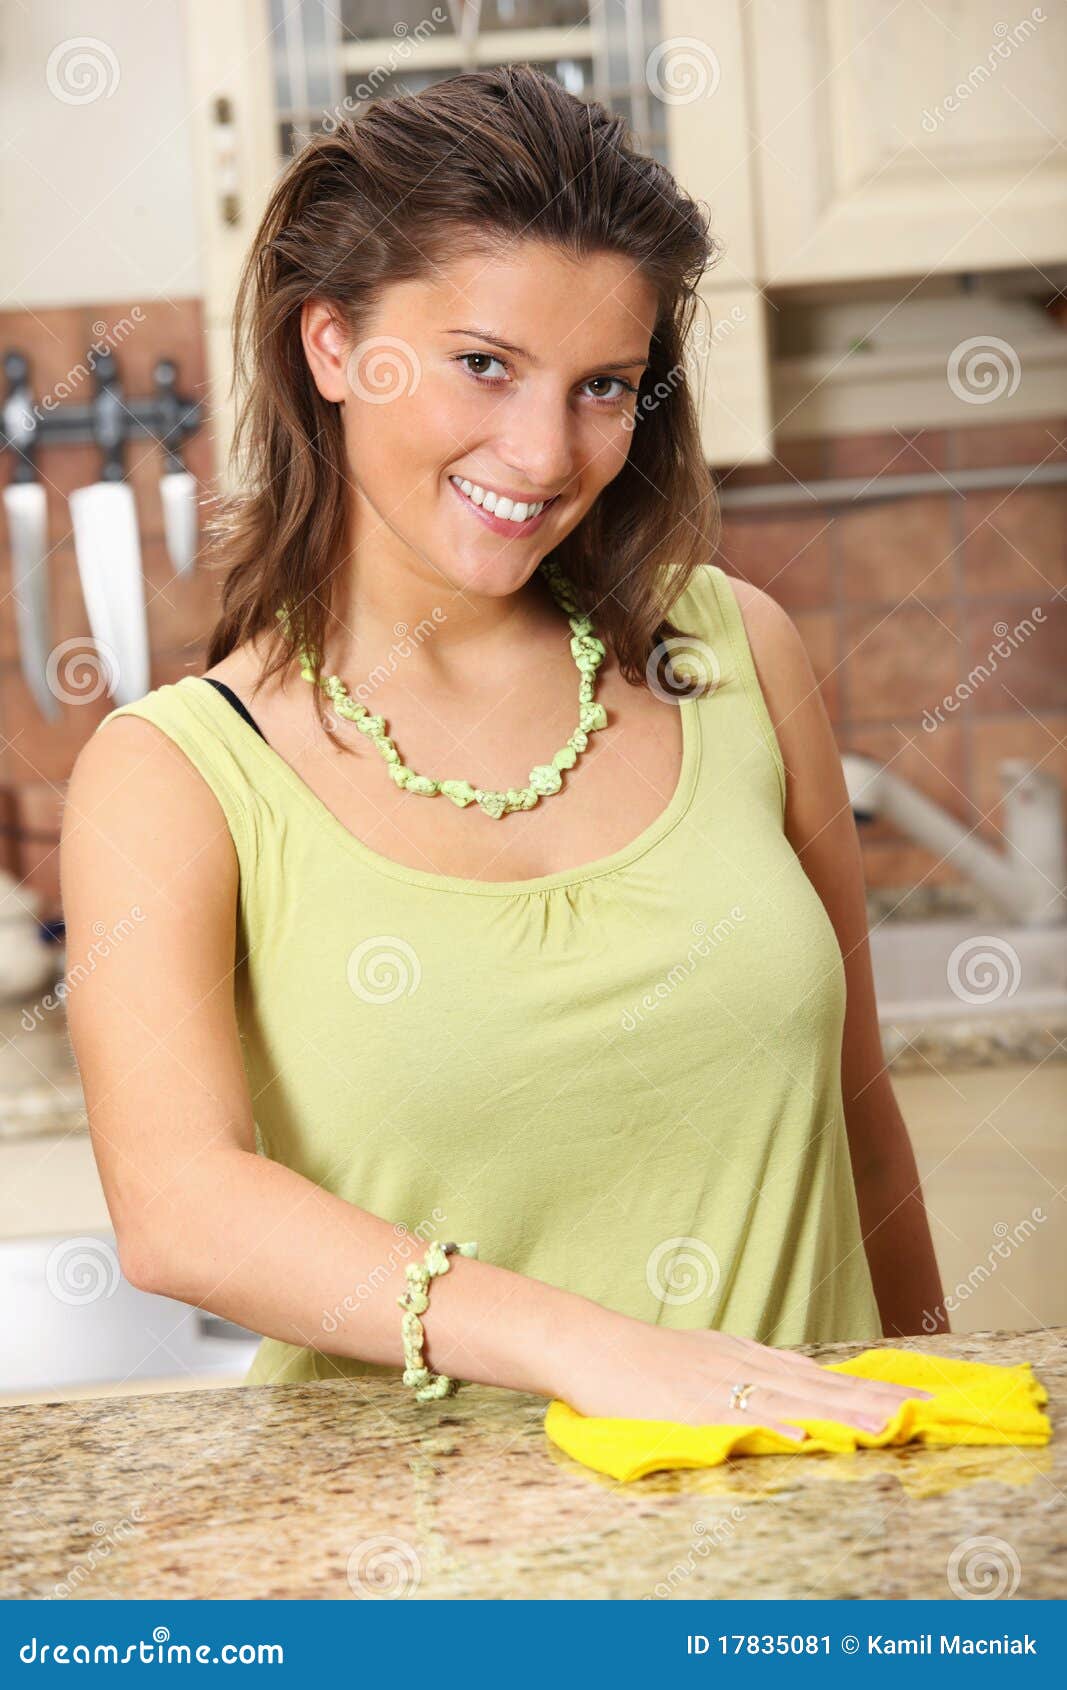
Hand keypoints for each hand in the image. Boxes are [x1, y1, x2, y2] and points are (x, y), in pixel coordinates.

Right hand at [559, 1319, 932, 1439]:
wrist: (590, 1345)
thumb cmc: (642, 1360)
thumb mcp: (705, 1359)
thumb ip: (747, 1377)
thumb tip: (788, 1401)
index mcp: (749, 1359)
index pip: (822, 1376)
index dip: (869, 1387)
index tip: (917, 1398)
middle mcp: (743, 1368)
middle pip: (819, 1386)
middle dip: (873, 1400)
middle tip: (926, 1410)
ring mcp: (719, 1386)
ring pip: (792, 1401)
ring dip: (841, 1415)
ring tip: (886, 1426)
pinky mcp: (690, 1408)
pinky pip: (739, 1419)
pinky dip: (774, 1427)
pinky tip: (805, 1438)